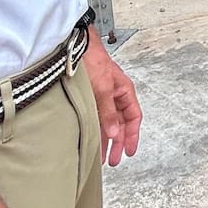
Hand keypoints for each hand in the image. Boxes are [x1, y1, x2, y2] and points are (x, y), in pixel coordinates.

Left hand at [83, 35, 141, 165]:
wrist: (74, 47)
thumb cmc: (93, 60)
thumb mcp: (103, 88)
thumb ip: (108, 111)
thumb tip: (113, 133)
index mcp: (124, 91)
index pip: (133, 117)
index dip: (132, 136)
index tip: (129, 151)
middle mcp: (114, 95)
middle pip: (120, 123)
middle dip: (119, 142)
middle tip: (114, 160)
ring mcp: (102, 96)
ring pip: (108, 122)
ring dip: (105, 139)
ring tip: (101, 155)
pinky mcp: (89, 97)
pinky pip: (96, 117)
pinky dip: (95, 129)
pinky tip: (91, 138)